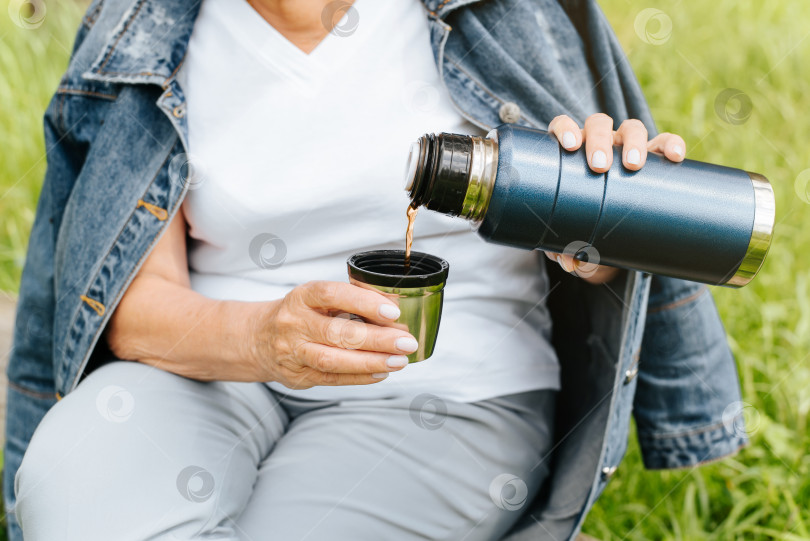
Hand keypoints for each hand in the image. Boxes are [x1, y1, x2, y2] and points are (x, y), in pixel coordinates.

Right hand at [248, 281, 417, 388]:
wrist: (257, 338)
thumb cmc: (299, 314)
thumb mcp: (316, 298)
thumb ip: (349, 301)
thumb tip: (394, 312)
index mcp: (302, 297)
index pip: (332, 294)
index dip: (364, 302)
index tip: (392, 312)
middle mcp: (294, 323)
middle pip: (337, 333)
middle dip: (377, 339)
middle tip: (406, 342)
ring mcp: (293, 352)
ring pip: (334, 360)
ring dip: (371, 362)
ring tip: (399, 361)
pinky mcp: (298, 376)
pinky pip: (332, 379)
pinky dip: (359, 377)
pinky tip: (381, 373)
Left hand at [543, 113, 686, 283]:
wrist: (612, 236)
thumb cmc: (583, 227)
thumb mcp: (571, 239)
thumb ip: (565, 248)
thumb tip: (569, 261)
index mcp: (572, 153)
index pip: (564, 127)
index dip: (565, 129)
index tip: (570, 145)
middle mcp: (599, 143)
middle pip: (598, 124)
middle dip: (598, 140)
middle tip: (599, 167)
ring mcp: (627, 147)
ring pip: (632, 128)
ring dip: (633, 141)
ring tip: (634, 164)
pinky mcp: (655, 158)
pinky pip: (666, 143)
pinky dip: (671, 144)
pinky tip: (675, 156)